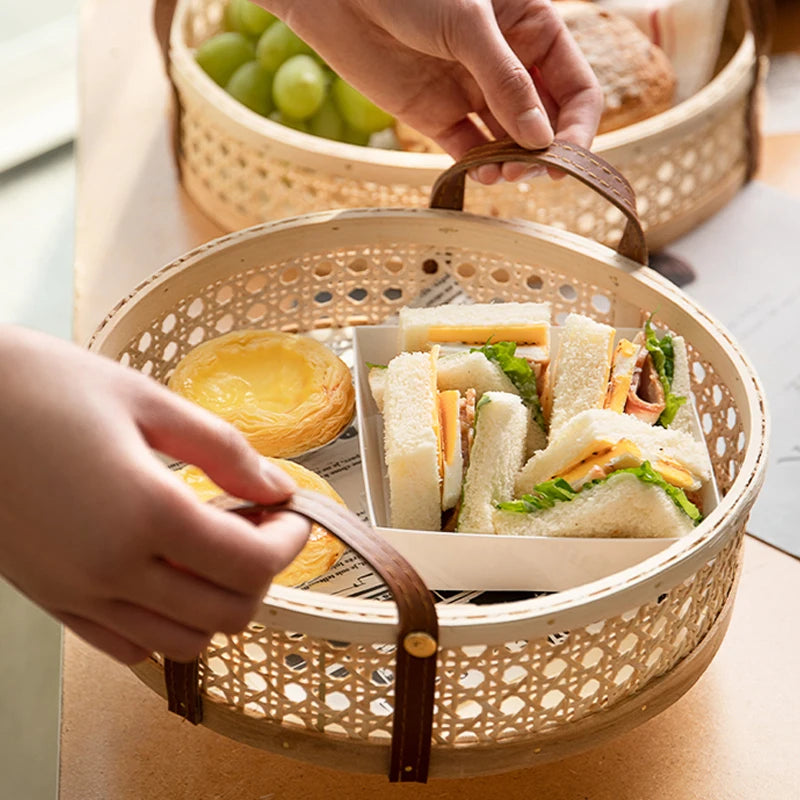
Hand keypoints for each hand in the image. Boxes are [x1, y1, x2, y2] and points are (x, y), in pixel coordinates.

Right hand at [0, 326, 309, 663]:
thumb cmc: (44, 388)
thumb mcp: (147, 401)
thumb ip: (222, 449)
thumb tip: (276, 485)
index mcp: (146, 512)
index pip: (252, 564)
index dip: (290, 542)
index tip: (294, 514)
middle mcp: (112, 568)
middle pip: (228, 613)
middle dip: (264, 574)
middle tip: (262, 528)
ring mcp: (78, 593)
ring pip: (183, 641)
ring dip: (220, 602)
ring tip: (217, 549)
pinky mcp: (52, 600)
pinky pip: (128, 646)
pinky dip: (168, 625)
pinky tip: (170, 575)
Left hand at [263, 0, 602, 182]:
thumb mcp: (468, 26)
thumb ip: (508, 83)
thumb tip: (542, 141)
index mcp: (531, 30)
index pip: (575, 88)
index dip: (578, 127)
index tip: (565, 159)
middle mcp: (507, 65)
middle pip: (546, 122)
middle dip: (545, 152)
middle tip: (529, 172)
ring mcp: (473, 92)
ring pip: (509, 142)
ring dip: (513, 164)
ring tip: (504, 175)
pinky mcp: (437, 115)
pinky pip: (469, 151)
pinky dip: (480, 167)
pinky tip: (482, 174)